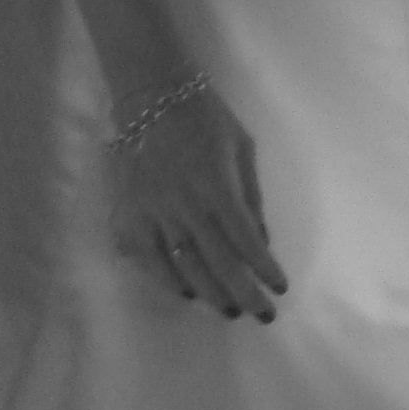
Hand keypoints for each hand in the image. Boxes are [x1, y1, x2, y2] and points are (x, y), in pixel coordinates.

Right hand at [109, 85, 287, 319]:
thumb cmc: (205, 117)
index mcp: (217, 188)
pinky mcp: (128, 212)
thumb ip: (250, 195)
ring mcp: (152, 212)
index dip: (265, 269)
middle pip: (218, 263)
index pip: (246, 241)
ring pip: (182, 266)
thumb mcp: (242, 148)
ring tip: (229, 308)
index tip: (280, 288)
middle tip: (262, 314)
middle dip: (244, 293)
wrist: (150, 95)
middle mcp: (185, 207)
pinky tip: (184, 290)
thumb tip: (261, 239)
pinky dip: (164, 278)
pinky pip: (144, 256)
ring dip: (209, 293)